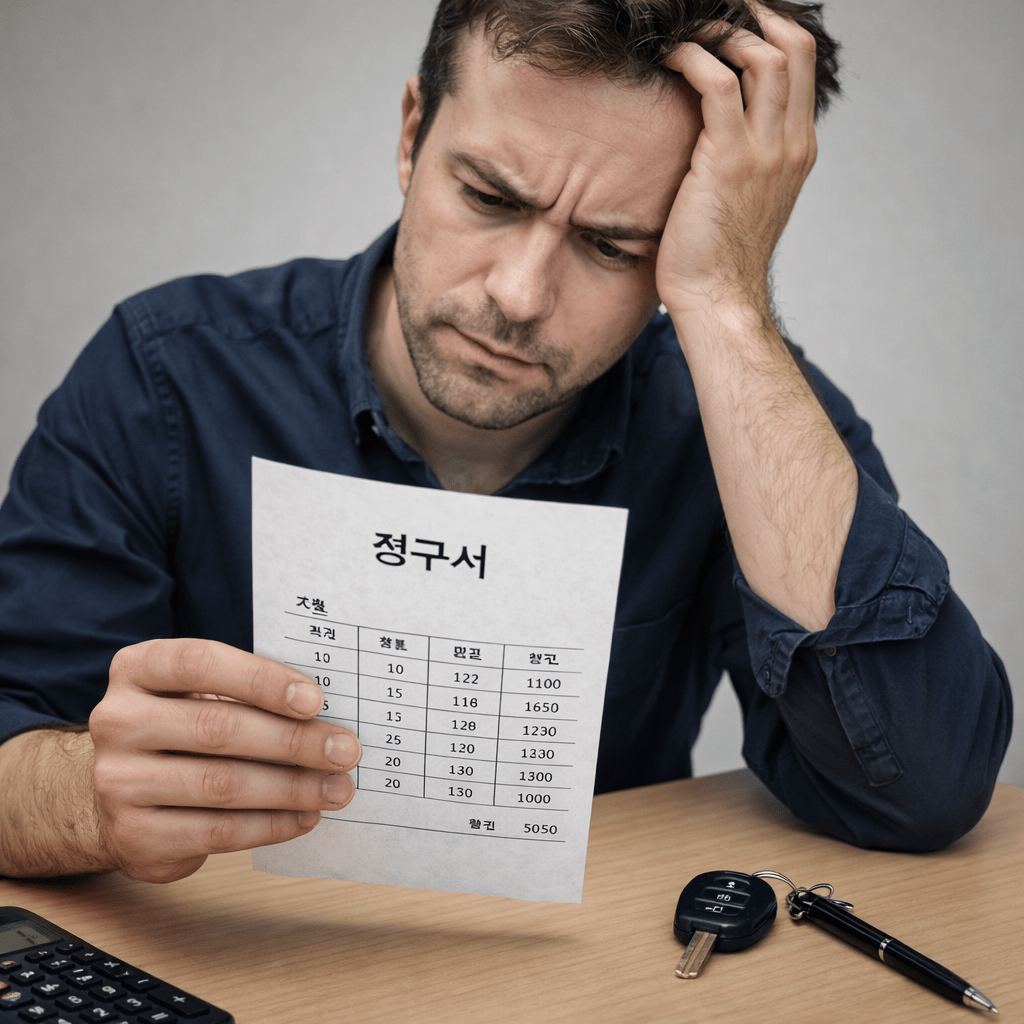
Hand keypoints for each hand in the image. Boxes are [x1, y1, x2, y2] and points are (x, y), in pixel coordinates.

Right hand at [89, 638, 360, 881]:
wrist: (124, 790)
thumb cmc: (184, 727)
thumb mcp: (202, 693)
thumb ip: (250, 692)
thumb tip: (325, 715)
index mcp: (138, 668)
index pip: (200, 663)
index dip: (261, 680)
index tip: (315, 700)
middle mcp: (118, 721)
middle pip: (217, 727)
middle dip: (293, 741)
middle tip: (345, 750)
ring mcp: (117, 781)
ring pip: (220, 784)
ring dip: (291, 788)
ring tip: (337, 788)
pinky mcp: (132, 836)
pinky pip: (215, 832)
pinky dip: (270, 825)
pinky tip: (305, 817)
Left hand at [656, 1, 817, 315]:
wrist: (718, 297)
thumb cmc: (718, 254)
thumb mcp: (745, 198)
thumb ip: (745, 158)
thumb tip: (715, 130)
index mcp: (798, 149)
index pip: (801, 63)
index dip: (770, 27)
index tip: (735, 19)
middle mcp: (790, 144)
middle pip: (792, 46)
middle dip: (751, 16)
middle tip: (711, 14)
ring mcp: (765, 151)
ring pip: (761, 56)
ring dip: (718, 32)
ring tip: (684, 34)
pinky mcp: (729, 161)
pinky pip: (717, 85)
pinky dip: (692, 60)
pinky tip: (667, 59)